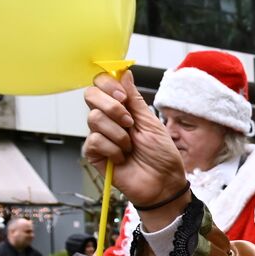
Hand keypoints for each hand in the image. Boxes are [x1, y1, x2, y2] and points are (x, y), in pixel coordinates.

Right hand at [82, 71, 187, 225]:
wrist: (164, 182)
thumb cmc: (162, 155)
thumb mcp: (151, 122)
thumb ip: (135, 99)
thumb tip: (124, 73)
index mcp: (122, 109)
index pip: (101, 84)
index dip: (108, 85)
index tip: (124, 97)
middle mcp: (107, 119)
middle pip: (90, 96)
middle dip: (112, 107)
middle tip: (129, 123)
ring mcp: (99, 136)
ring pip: (94, 119)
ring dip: (119, 133)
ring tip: (131, 146)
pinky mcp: (94, 154)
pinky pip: (95, 141)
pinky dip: (114, 149)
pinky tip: (122, 158)